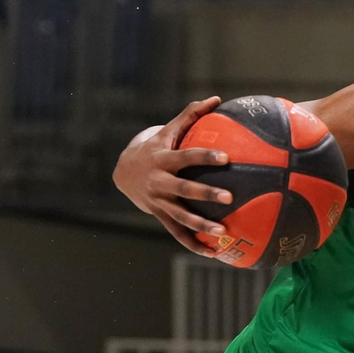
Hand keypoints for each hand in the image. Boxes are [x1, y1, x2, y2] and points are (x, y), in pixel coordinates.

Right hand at [112, 96, 230, 256]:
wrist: (123, 172)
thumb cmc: (155, 147)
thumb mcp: (169, 131)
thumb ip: (192, 115)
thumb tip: (217, 99)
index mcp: (164, 160)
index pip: (187, 157)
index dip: (205, 156)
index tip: (226, 157)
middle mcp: (160, 182)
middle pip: (184, 190)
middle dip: (206, 194)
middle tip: (230, 197)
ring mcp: (159, 202)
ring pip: (181, 217)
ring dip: (202, 226)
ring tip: (224, 232)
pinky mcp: (161, 216)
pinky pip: (178, 234)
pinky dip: (194, 244)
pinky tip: (214, 253)